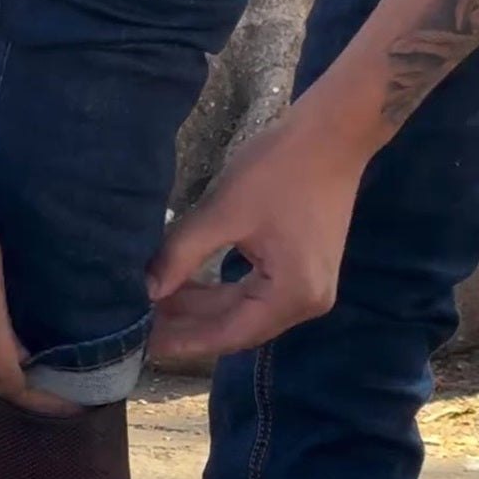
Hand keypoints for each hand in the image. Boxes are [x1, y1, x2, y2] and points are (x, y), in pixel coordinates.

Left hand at [148, 112, 367, 358]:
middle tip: (143, 326)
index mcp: (293, 295)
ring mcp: (309, 291)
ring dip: (202, 309)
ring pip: (244, 312)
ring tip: (158, 305)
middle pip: (237, 327)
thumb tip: (149, 291)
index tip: (146, 345)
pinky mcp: (303, 274)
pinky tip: (187, 288)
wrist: (335, 132)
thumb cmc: (281, 166)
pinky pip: (255, 295)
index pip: (230, 333)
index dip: (186, 340)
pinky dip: (222, 293)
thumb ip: (182, 254)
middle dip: (189, 325)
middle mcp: (306, 303)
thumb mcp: (224, 211)